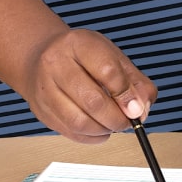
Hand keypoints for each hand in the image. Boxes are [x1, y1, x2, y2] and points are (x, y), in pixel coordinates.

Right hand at [19, 27, 157, 142]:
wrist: (40, 56)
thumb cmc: (81, 56)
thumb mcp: (111, 56)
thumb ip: (133, 81)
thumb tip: (142, 108)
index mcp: (79, 44)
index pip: (107, 71)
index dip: (126, 95)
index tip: (137, 109)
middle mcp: (56, 64)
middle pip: (92, 100)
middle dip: (116, 118)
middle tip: (127, 121)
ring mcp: (45, 89)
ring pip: (79, 121)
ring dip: (103, 129)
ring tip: (113, 124)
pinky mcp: (42, 111)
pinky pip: (70, 133)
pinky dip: (91, 137)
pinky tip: (99, 129)